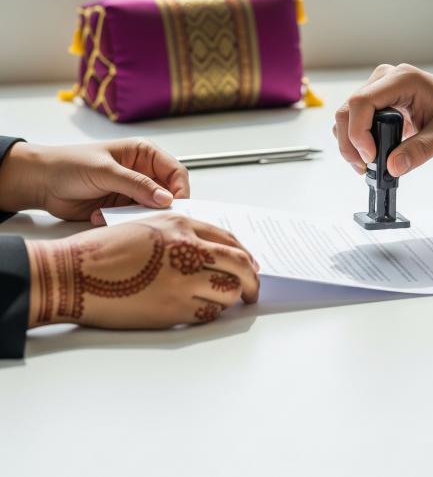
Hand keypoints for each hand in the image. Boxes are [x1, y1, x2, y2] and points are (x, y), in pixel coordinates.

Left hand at [0, 138, 188, 223]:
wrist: (39, 183)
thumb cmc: (70, 165)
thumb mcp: (106, 172)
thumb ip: (138, 185)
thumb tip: (167, 199)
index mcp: (144, 154)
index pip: (175, 172)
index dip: (180, 190)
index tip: (178, 207)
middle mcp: (142, 172)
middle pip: (167, 193)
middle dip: (160, 207)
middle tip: (152, 218)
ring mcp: (132, 191)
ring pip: (150, 209)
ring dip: (136, 215)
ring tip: (115, 214)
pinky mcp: (120, 208)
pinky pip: (132, 219)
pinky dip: (119, 221)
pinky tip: (99, 215)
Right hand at [25, 213, 259, 328]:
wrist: (72, 274)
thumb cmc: (101, 251)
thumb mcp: (148, 227)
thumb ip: (182, 235)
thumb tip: (210, 252)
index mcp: (182, 225)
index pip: (229, 239)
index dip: (245, 255)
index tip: (250, 265)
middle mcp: (188, 248)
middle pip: (240, 264)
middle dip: (252, 280)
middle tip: (253, 289)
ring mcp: (183, 279)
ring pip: (228, 291)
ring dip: (232, 298)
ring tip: (228, 302)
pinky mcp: (172, 308)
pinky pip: (206, 312)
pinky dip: (211, 312)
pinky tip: (204, 310)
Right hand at [333, 64, 432, 175]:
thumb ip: (421, 150)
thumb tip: (392, 167)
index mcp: (403, 79)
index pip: (362, 102)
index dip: (358, 132)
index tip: (371, 158)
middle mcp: (386, 79)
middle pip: (348, 109)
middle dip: (350, 142)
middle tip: (364, 168)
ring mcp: (380, 88)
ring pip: (347, 115)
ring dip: (350, 143)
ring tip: (368, 165)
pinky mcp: (378, 101)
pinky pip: (355, 120)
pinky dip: (356, 140)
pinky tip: (370, 156)